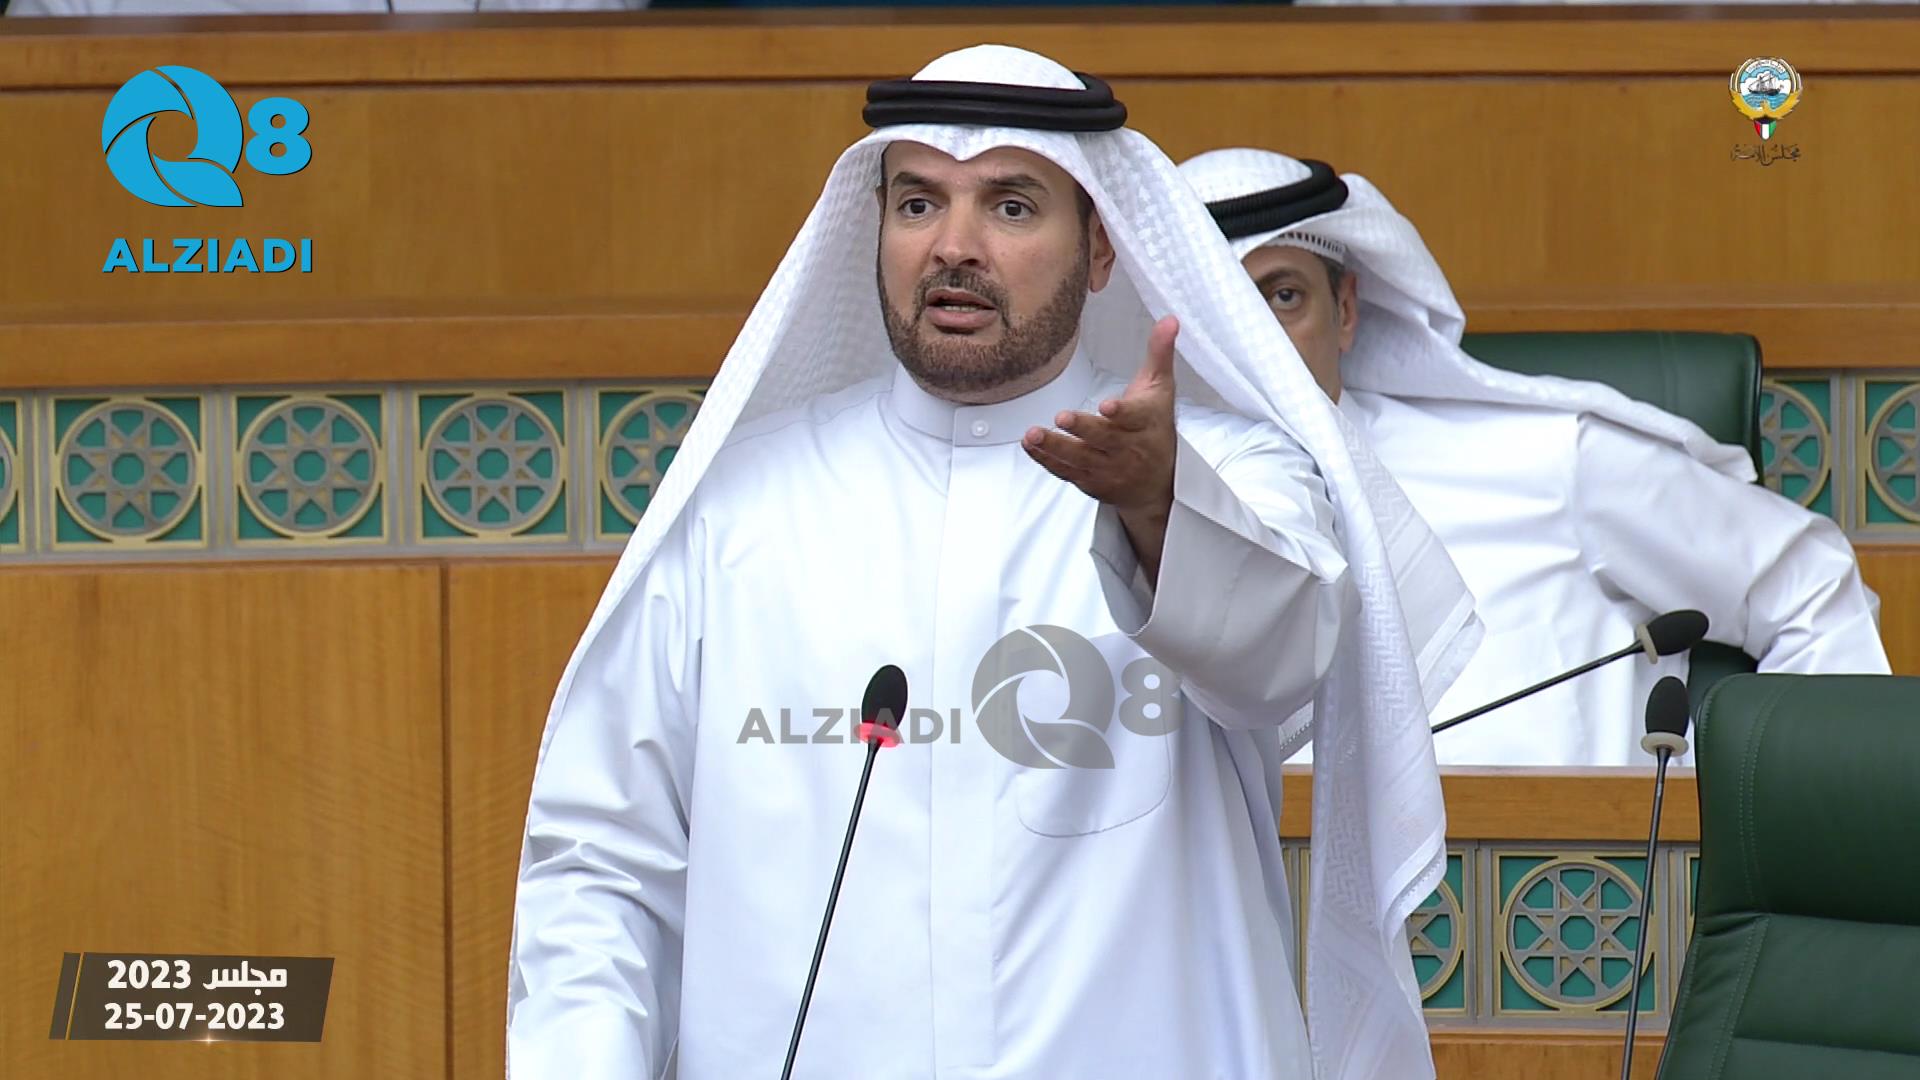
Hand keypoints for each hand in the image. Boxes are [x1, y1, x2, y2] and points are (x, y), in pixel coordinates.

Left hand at [1024, 316, 1179, 578]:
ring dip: (1056, 447)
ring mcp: (1108, 468)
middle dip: (1083, 429)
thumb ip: (1160, 354)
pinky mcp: (1091, 482)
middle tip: (1062, 416)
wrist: (1159, 484)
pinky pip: (1068, 472)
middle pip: (1105, 438)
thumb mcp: (1161, 389)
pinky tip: (1030, 445)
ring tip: (1032, 434)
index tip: (1108, 406)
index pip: (1135, 416)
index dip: (1122, 412)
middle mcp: (1128, 448)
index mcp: (1146, 422)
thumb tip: (1170, 319)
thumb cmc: (1155, 427)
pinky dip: (1047, 460)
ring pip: (1081, 458)